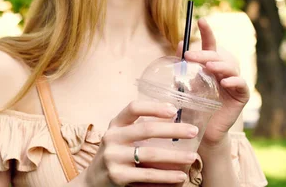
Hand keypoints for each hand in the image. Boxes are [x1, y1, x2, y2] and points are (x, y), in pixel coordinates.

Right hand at [82, 101, 198, 186]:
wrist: (92, 182)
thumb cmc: (115, 154)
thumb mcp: (120, 137)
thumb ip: (138, 128)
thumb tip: (174, 119)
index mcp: (115, 124)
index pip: (133, 108)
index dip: (154, 107)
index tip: (174, 110)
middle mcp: (112, 138)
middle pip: (146, 130)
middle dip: (174, 130)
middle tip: (193, 131)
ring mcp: (113, 158)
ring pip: (150, 155)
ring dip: (175, 156)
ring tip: (193, 157)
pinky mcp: (118, 177)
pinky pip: (148, 177)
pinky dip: (167, 177)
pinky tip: (180, 176)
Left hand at [181, 19, 249, 148]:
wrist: (200, 131)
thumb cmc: (192, 107)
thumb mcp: (184, 84)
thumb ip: (183, 66)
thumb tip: (180, 43)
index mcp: (210, 66)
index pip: (209, 46)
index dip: (206, 33)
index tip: (200, 20)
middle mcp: (223, 71)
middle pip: (216, 56)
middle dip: (204, 54)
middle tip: (190, 56)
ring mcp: (233, 82)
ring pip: (229, 67)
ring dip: (219, 65)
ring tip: (209, 66)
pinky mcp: (240, 96)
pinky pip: (241, 85)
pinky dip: (234, 81)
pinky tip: (225, 81)